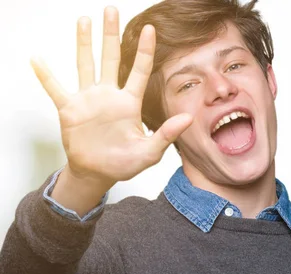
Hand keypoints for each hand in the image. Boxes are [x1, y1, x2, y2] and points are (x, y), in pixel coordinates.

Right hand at [31, 6, 192, 188]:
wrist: (98, 174)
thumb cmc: (124, 164)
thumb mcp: (149, 152)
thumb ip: (166, 135)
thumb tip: (187, 119)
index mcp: (129, 103)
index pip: (138, 71)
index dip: (144, 51)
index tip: (150, 29)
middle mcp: (109, 96)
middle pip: (110, 58)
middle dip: (111, 35)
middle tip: (112, 10)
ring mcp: (88, 100)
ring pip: (86, 65)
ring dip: (83, 43)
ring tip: (84, 20)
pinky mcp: (69, 110)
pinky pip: (55, 89)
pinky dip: (46, 75)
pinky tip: (37, 59)